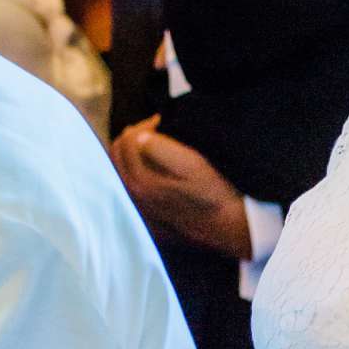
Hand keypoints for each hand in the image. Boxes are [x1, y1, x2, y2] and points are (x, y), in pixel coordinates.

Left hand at [112, 120, 251, 258]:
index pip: (126, 141)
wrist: (231, 228)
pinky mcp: (150, 219)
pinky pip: (132, 188)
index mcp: (141, 182)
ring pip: (122, 172)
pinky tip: (157, 169)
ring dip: (134, 154)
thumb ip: (161, 149)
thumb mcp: (193, 164)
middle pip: (117, 156)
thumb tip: (141, 136)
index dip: (144, 124)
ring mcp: (141, 210)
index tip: (164, 121)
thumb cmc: (215, 193)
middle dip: (133, 136)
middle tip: (158, 129)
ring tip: (157, 144)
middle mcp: (135, 198)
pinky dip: (138, 172)